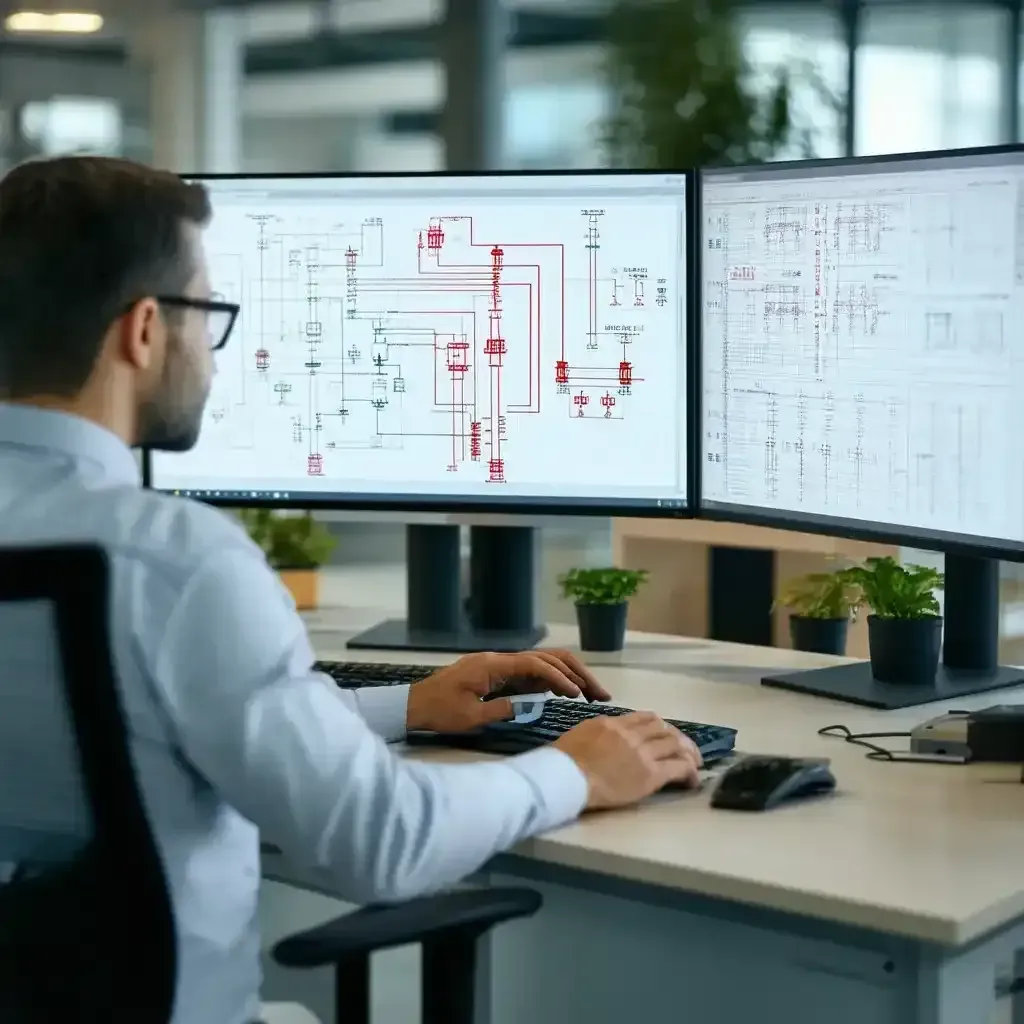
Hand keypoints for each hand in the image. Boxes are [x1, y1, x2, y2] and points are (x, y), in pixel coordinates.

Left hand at [406, 649, 610, 733]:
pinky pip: (533, 674)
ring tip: (592, 695)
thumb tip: (532, 705)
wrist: (415, 705)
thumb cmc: (439, 711)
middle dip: (576, 673)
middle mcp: (501, 660)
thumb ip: (503, 710)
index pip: (536, 664)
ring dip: (569, 676)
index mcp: (493, 665)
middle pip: (547, 658)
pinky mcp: (500, 677)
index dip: (560, 678)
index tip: (578, 694)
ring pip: (544, 664)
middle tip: (600, 694)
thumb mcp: (470, 717)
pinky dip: (554, 682)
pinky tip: (568, 695)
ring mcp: (501, 667)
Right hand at [553, 711, 702, 809]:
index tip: (664, 735)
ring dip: (688, 753)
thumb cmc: (562, 761)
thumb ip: (597, 733)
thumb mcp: (579, 735)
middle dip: (677, 738)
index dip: (659, 726)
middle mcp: (630, 734)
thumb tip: (603, 737)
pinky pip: (678, 768)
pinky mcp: (650, 774)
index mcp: (612, 723)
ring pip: (675, 744)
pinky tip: (692, 780)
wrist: (565, 777)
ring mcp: (642, 752)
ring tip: (694, 764)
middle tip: (684, 749)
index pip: (643, 718)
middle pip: (663, 728)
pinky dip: (689, 772)